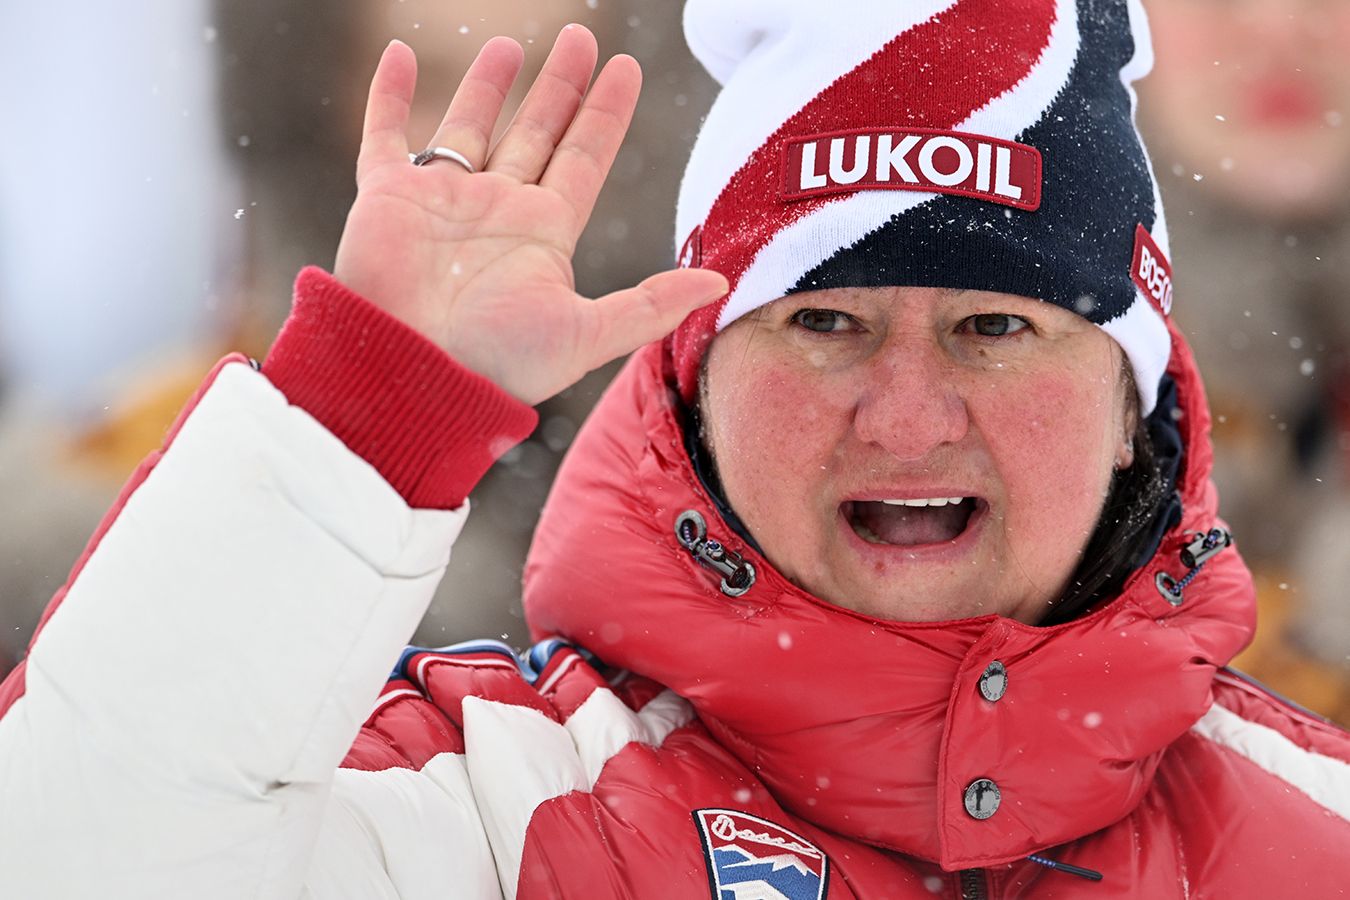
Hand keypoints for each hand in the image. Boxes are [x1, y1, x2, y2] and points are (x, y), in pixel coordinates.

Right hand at [333, 26, 727, 405]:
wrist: (412, 374)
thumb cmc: (496, 365)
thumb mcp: (586, 335)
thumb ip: (651, 305)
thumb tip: (721, 284)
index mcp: (544, 234)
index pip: (584, 158)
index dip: (605, 113)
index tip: (625, 68)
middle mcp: (497, 211)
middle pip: (536, 132)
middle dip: (559, 86)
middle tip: (580, 38)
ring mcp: (442, 201)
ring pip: (470, 126)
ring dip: (488, 85)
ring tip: (511, 44)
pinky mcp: (386, 198)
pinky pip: (386, 134)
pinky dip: (390, 95)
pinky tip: (401, 54)